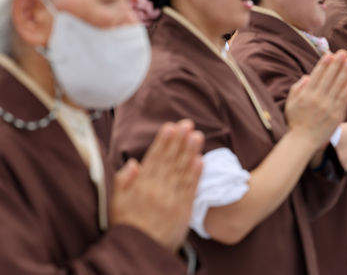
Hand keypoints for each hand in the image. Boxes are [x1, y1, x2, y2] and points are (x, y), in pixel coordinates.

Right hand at [111, 119, 203, 250]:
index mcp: (141, 186)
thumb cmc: (126, 226)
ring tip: (197, 135)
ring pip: (183, 171)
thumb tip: (133, 162)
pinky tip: (201, 160)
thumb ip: (123, 182)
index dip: (163, 142)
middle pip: (171, 161)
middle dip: (180, 141)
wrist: (141, 252)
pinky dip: (197, 174)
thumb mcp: (115, 203)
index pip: (154, 159)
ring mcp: (173, 200)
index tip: (171, 126)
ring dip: (191, 152)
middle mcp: (158, 190)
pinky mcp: (184, 210)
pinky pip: (191, 189)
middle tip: (188, 124)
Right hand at [284, 51, 346, 147]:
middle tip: (344, 52)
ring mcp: (328, 107)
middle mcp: (317, 98)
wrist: (303, 141)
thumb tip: (307, 76)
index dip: (325, 63)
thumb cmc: (296, 121)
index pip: (317, 74)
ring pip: (338, 86)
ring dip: (346, 73)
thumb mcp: (291, 102)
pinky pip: (343, 100)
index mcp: (306, 94)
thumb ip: (298, 88)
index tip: (331, 54)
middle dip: (338, 63)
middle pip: (330, 77)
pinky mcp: (336, 115)